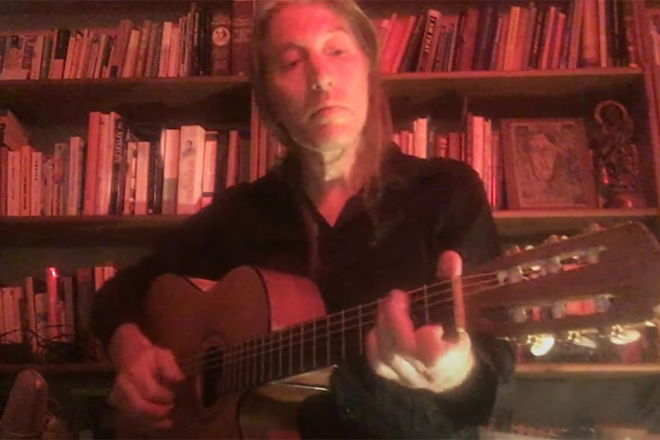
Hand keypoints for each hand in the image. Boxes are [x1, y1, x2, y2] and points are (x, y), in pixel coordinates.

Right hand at [107, 323, 184, 431]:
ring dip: (153, 420)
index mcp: (134, 371)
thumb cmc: (148, 355)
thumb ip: (171, 368)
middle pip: (139, 407)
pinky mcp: (118, 404)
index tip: (174, 395)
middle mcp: (123, 385)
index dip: (164, 397)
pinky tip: (161, 423)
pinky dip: (147, 423)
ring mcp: (117, 395)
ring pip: (134, 415)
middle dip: (158, 411)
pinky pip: (132, 418)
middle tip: (171, 407)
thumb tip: (180, 380)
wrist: (127, 353)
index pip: (149, 391)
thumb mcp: (162, 355)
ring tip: (168, 418)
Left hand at [365, 251, 474, 392]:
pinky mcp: (393, 377)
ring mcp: (407, 376)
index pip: (434, 356)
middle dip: (396, 320)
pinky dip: (373, 344)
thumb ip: (451, 284)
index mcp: (449, 358)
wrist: (450, 375)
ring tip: (386, 304)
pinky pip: (378, 364)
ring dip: (383, 325)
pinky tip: (376, 326)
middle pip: (404, 350)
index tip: (433, 326)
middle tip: (396, 296)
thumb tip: (450, 256)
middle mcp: (425, 371)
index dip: (429, 342)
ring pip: (388, 355)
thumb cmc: (454, 336)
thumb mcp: (457, 312)